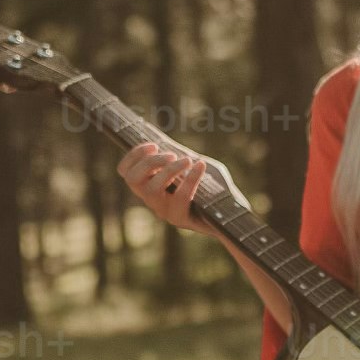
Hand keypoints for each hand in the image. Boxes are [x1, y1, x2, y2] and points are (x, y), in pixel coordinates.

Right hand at [117, 139, 232, 231]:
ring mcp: (164, 212)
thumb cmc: (214, 186)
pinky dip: (190, 178)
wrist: (233, 214)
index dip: (133, 155)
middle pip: (133, 179)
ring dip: (168, 170)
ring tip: (187, 161)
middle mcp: (153, 200)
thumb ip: (179, 154)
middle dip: (150, 162)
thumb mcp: (194, 165)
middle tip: (172, 156)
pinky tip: (201, 165)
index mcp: (150, 185)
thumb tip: (164, 140)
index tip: (154, 144)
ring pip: (152, 190)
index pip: (125, 172)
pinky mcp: (180, 219)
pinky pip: (180, 197)